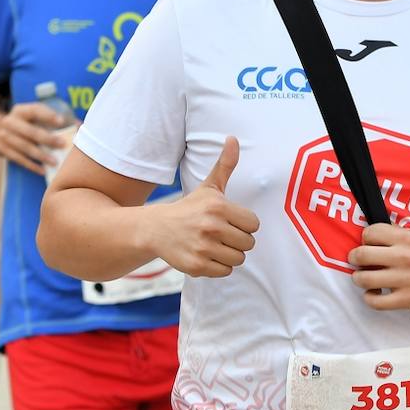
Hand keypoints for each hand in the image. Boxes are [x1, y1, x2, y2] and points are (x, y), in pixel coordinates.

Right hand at [0, 102, 68, 175]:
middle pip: (30, 131)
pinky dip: (31, 165)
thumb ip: (55, 120)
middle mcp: (10, 121)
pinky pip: (18, 158)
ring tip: (55, 162)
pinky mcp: (2, 149)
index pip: (35, 110)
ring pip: (24, 147)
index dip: (48, 115)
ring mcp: (4, 136)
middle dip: (47, 139)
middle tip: (62, 144)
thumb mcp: (34, 117)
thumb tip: (78, 126)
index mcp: (20, 110)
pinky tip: (43, 170)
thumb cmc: (26, 123)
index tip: (61, 121)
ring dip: (41, 155)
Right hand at [151, 137, 259, 277]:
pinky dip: (218, 266)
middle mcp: (211, 227)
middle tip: (220, 234)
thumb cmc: (189, 207)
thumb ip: (225, 165)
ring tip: (213, 244)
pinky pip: (225, 271)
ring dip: (229, 254)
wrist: (155, 229)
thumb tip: (234, 138)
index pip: (254, 224)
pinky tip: (205, 255)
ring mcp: (203, 248)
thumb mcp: (209, 186)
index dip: (243, 224)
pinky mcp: (196, 266)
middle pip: (248, 243)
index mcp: (219, 207)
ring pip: (238, 259)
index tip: (229, 221)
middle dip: (237, 240)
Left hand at [348, 223, 409, 312]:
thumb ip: (399, 236)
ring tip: (365, 279)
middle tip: (359, 262)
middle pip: (361, 255)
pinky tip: (375, 294)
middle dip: (355, 258)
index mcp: (407, 238)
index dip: (365, 239)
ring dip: (359, 279)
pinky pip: (376, 302)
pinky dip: (370, 298)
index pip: (370, 232)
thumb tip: (373, 237)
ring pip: (363, 279)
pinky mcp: (408, 299)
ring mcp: (404, 279)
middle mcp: (403, 257)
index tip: (368, 244)